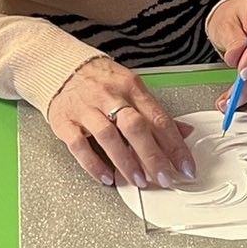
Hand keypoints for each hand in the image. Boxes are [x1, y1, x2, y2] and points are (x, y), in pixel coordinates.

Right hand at [47, 56, 194, 190]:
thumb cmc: (100, 80)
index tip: (185, 166)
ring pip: (108, 136)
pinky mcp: (65, 121)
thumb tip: (185, 132)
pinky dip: (94, 164)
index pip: (159, 119)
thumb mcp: (132, 89)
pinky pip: (79, 145)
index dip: (175, 146)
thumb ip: (156, 113)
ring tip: (139, 181)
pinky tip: (106, 177)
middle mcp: (110, 96)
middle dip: (153, 157)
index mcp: (132, 87)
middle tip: (165, 178)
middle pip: (136, 128)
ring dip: (126, 162)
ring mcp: (86, 109)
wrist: (61, 67)